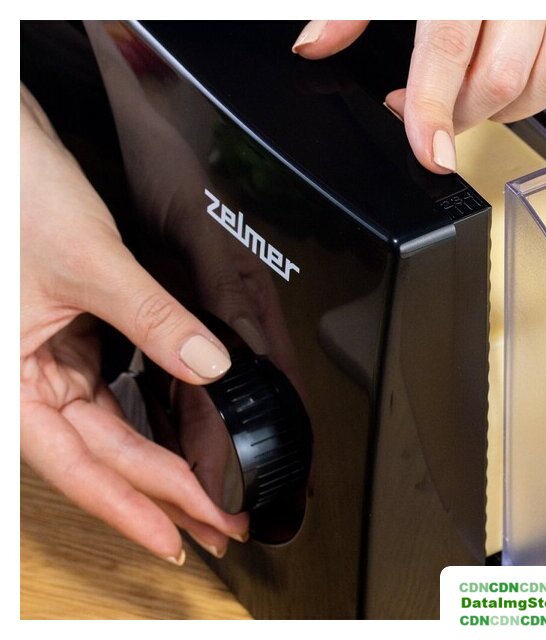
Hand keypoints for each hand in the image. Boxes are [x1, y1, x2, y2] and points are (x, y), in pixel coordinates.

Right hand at [20, 83, 248, 563]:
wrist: (8, 145)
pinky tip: (176, 444)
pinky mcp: (74, 341)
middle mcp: (30, 381)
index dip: (134, 508)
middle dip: (162, 497)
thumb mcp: (92, 263)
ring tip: (205, 500)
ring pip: (110, 433)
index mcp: (13, 381)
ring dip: (158, 467)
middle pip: (103, 459)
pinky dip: (148, 421)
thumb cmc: (19, 193)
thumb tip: (210, 366)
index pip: (82, 467)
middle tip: (214, 529)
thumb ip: (153, 319)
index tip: (179, 539)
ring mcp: (52, 363)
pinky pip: (112, 394)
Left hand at [292, 20, 545, 173]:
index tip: (430, 153)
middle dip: (461, 116)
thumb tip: (313, 46)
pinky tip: (524, 78)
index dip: (434, 109)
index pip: (450, 50)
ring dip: (508, 108)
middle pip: (501, 80)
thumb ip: (353, 8)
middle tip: (436, 112)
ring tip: (478, 90)